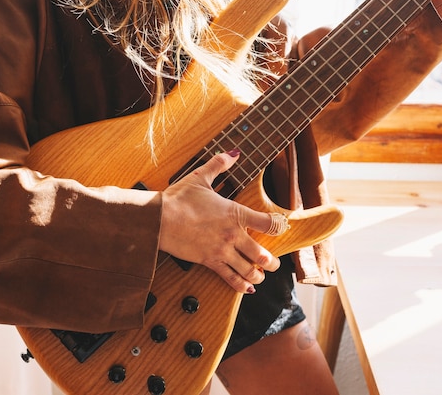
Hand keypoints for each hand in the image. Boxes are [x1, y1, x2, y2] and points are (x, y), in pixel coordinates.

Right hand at [159, 150, 279, 293]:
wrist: (159, 219)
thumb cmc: (178, 199)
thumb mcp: (200, 177)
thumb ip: (219, 165)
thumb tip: (233, 154)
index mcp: (235, 213)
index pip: (269, 223)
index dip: (280, 227)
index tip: (282, 228)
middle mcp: (233, 234)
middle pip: (263, 254)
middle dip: (272, 262)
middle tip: (274, 263)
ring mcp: (222, 250)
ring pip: (249, 270)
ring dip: (258, 275)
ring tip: (261, 276)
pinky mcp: (209, 262)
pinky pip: (230, 278)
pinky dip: (241, 286)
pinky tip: (247, 288)